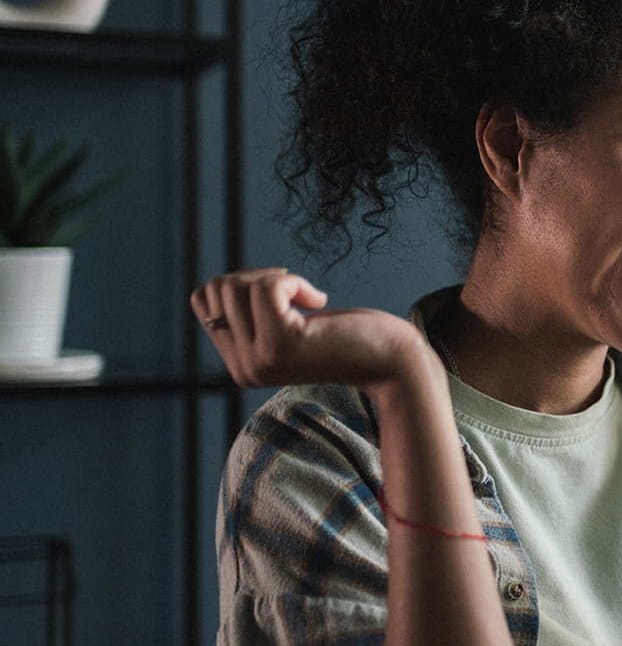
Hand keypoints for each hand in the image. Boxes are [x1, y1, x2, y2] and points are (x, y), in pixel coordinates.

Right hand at [190, 268, 429, 388]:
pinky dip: (295, 281)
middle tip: (297, 294)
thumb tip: (210, 290)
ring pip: (237, 286)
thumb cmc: (347, 336)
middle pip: (217, 289)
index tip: (280, 295)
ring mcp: (260, 359)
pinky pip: (267, 287)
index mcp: (240, 365)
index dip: (242, 283)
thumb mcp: (285, 329)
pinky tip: (319, 300)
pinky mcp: (282, 343)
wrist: (392, 360)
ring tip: (309, 300)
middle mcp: (243, 368)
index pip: (204, 301)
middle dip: (257, 277)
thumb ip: (250, 319)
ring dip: (279, 279)